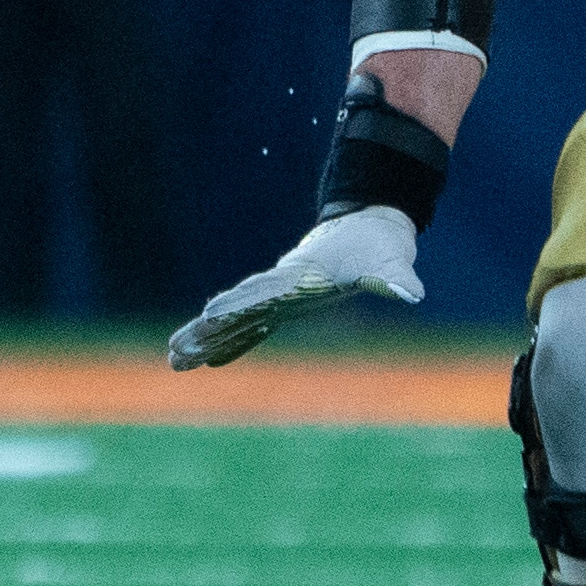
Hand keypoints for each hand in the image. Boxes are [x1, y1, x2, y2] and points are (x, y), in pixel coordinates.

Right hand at [167, 204, 421, 369]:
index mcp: (299, 276)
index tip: (208, 316)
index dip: (237, 307)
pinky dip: (231, 344)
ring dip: (207, 339)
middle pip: (236, 309)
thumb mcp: (390, 260)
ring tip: (174, 360)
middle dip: (206, 330)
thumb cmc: (379, 243)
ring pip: (236, 320)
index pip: (262, 294)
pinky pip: (252, 328)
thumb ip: (394, 277)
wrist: (367, 222)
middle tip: (176, 349)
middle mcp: (281, 286)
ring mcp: (279, 295)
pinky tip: (211, 362)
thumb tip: (410, 293)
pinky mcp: (285, 304)